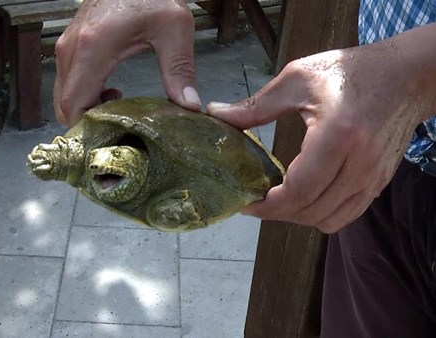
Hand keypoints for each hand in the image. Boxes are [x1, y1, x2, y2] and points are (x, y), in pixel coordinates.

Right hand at [53, 0, 201, 125]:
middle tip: (118, 130)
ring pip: (63, 95)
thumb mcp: (175, 29)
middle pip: (64, 105)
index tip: (110, 138)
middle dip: (87, 124)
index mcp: (93, 47)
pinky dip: (83, 96)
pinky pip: (67, 82)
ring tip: (118, 110)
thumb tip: (188, 106)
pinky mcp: (70, 44)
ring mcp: (66, 46)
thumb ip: (180, 69)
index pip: (74, 103)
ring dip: (86, 109)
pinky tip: (110, 94)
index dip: (86, 128)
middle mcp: (72, 48)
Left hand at [207, 25, 435, 232]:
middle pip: (311, 210)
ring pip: (329, 219)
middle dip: (277, 213)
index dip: (268, 206)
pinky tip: (304, 199)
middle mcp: (360, 163)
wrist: (406, 76)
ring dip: (298, 217)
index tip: (246, 203)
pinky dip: (320, 215)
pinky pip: (346, 215)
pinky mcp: (379, 182)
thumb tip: (217, 115)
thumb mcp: (298, 79)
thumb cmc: (351, 72)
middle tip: (255, 201)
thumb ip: (257, 105)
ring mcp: (373, 177)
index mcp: (338, 135)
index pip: (299, 190)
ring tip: (277, 201)